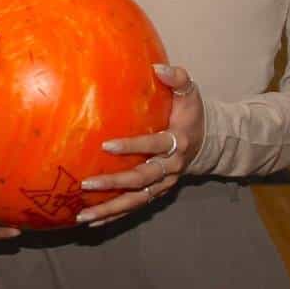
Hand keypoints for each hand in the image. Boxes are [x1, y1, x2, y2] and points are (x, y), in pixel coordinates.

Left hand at [73, 63, 202, 225]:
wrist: (207, 141)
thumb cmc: (190, 113)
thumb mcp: (190, 92)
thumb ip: (177, 78)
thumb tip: (157, 67)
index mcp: (178, 142)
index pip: (155, 146)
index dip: (133, 147)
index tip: (106, 145)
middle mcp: (170, 167)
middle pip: (141, 179)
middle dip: (114, 183)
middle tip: (86, 183)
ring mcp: (163, 184)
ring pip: (136, 200)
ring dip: (109, 208)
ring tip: (82, 215)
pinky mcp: (155, 192)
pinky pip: (134, 207)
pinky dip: (114, 215)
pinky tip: (91, 221)